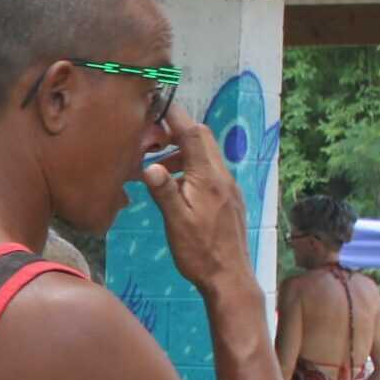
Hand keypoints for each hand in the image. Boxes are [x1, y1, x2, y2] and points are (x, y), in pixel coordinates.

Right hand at [142, 105, 253, 296]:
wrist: (229, 277)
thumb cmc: (199, 252)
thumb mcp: (176, 222)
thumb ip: (164, 191)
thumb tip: (149, 165)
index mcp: (209, 178)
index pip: (193, 134)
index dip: (176, 115)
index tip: (159, 102)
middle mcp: (222, 177)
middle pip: (203, 139)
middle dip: (178, 129)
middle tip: (152, 134)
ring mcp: (228, 188)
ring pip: (206, 155)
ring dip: (182, 151)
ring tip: (157, 164)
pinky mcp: (228, 199)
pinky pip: (209, 171)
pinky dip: (190, 167)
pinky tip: (175, 184)